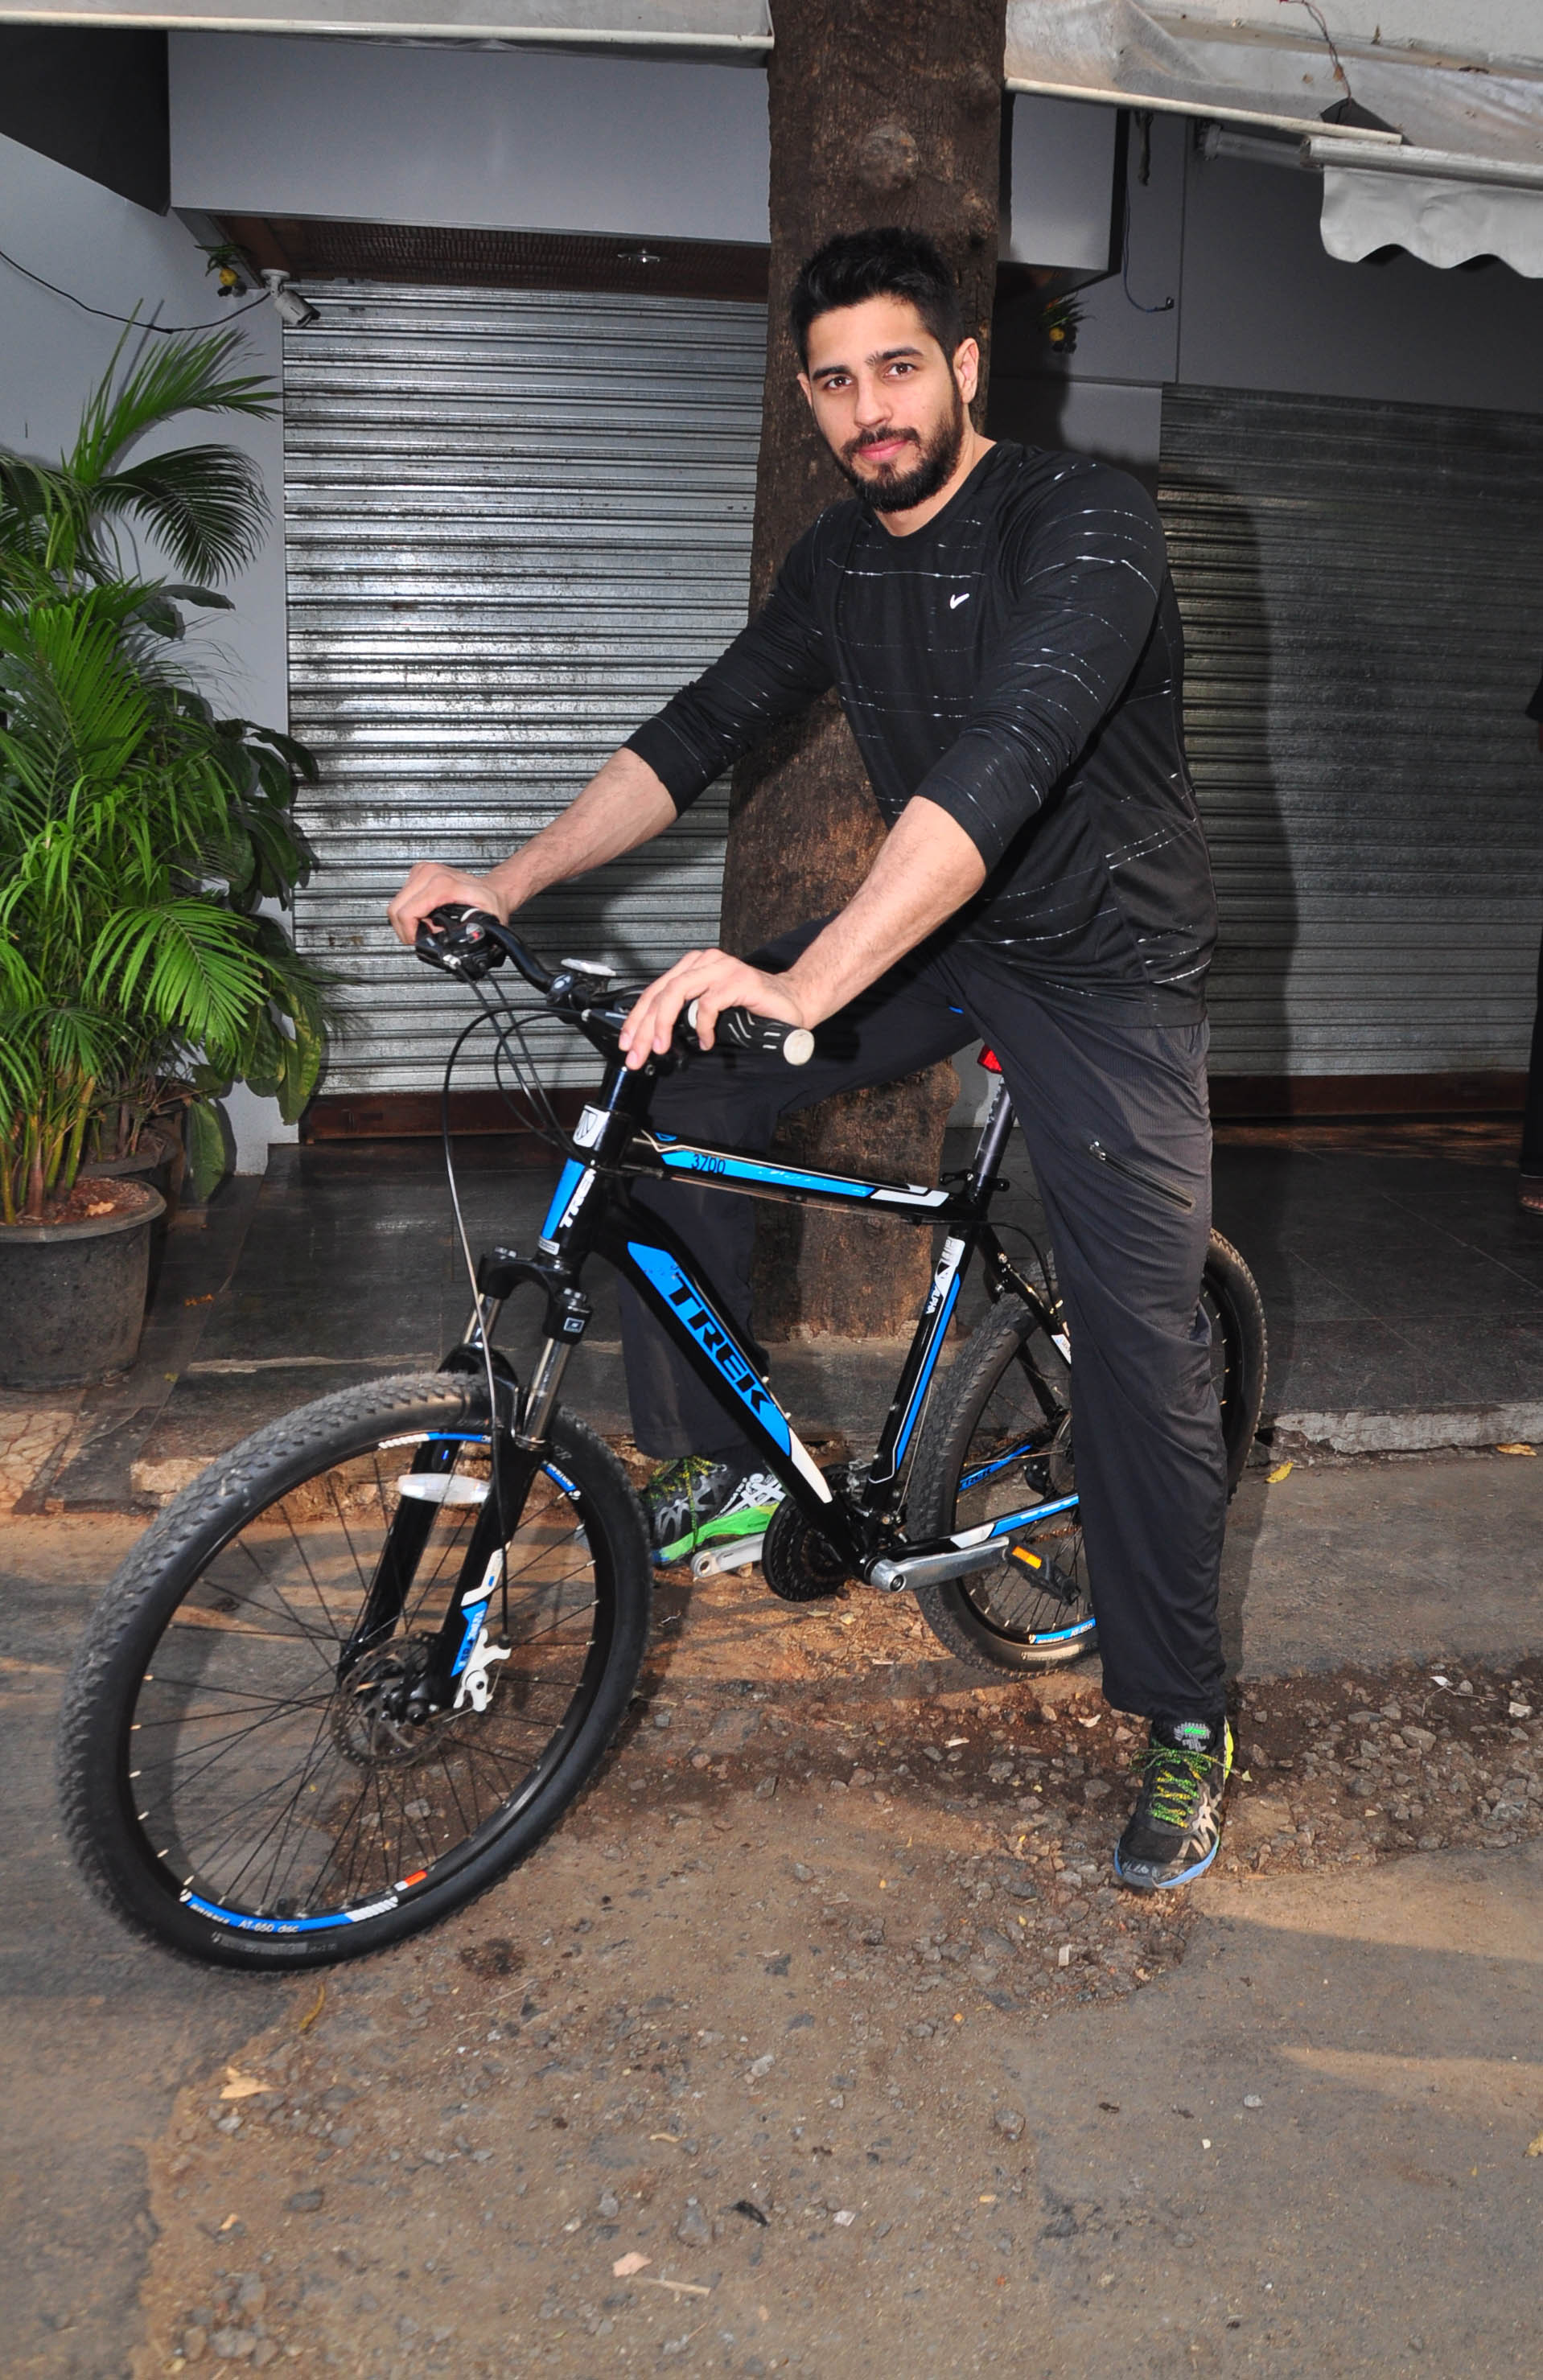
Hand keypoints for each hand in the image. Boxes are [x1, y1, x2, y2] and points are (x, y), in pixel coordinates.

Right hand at [387, 862, 509, 946]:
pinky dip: (409, 912)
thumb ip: (463, 935)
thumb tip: (443, 944)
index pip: (406, 913)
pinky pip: (402, 898)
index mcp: (441, 885)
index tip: (420, 940)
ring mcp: (422, 871)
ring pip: (396, 904)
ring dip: (408, 921)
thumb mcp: (481, 923)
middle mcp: (429, 874)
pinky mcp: (418, 873)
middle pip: (396, 909)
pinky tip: (425, 916)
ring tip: (427, 927)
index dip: (410, 934)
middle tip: (423, 936)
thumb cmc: (488, 902)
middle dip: (406, 929)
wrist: (491, 889)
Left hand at [618, 947, 807, 1070]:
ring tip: (660, 1046)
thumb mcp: (710, 1011)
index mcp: (694, 967)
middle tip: (636, 1053)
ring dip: (663, 1023)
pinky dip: (702, 1026)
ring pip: (677, 992)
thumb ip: (685, 1015)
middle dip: (643, 1026)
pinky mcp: (739, 980)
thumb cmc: (754, 1009)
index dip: (636, 1018)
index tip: (626, 1042)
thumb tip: (654, 1038)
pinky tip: (705, 1042)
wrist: (794, 1004)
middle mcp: (705, 962)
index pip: (655, 990)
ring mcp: (722, 969)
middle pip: (661, 992)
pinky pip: (708, 1003)